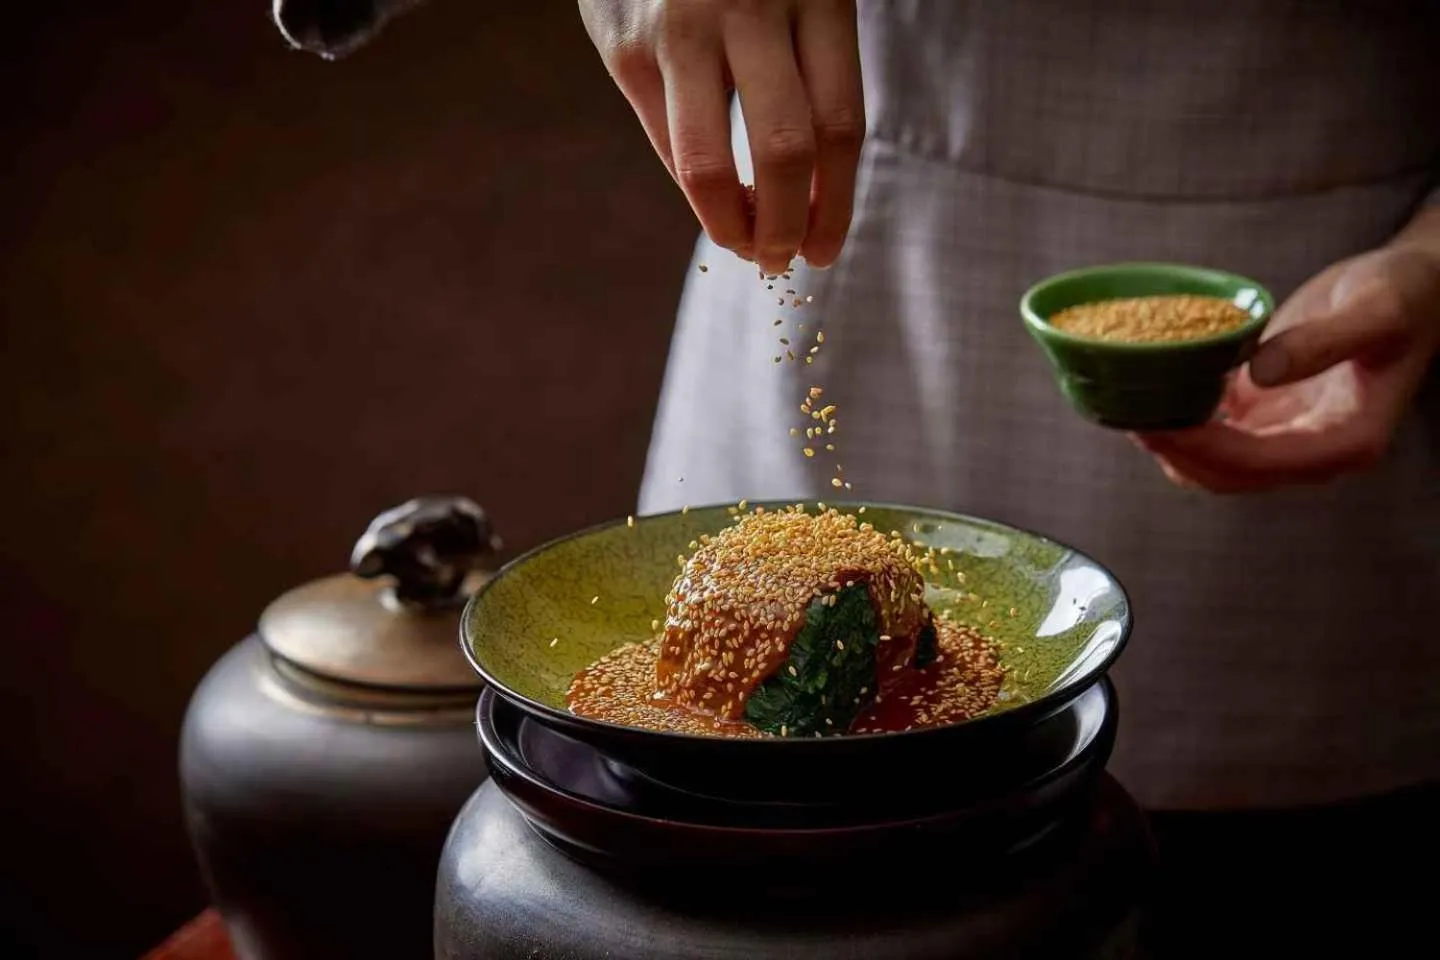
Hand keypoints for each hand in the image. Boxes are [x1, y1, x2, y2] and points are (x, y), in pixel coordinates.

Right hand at [577, 0, 864, 274]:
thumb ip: (803, 67)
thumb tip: (804, 192)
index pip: (839, 125)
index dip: (837, 203)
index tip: (826, 247)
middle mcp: (750, 7)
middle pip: (787, 151)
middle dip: (790, 224)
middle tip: (785, 258)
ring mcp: (681, 29)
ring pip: (712, 162)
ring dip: (734, 224)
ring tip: (747, 246)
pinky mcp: (626, 47)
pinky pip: (666, 140)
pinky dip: (692, 186)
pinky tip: (712, 201)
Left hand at [1135, 239, 1439, 493]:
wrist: (1412, 289)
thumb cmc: (1403, 295)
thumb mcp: (1377, 309)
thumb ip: (1324, 342)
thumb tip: (1261, 372)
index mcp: (1348, 441)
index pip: (1263, 463)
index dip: (1207, 451)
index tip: (1162, 426)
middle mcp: (1315, 452)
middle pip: (1230, 476)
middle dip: (1177, 453)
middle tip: (1127, 417)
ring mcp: (1288, 439)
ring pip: (1214, 466)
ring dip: (1171, 446)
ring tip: (1127, 408)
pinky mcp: (1266, 419)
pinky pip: (1214, 437)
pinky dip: (1180, 425)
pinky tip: (1147, 396)